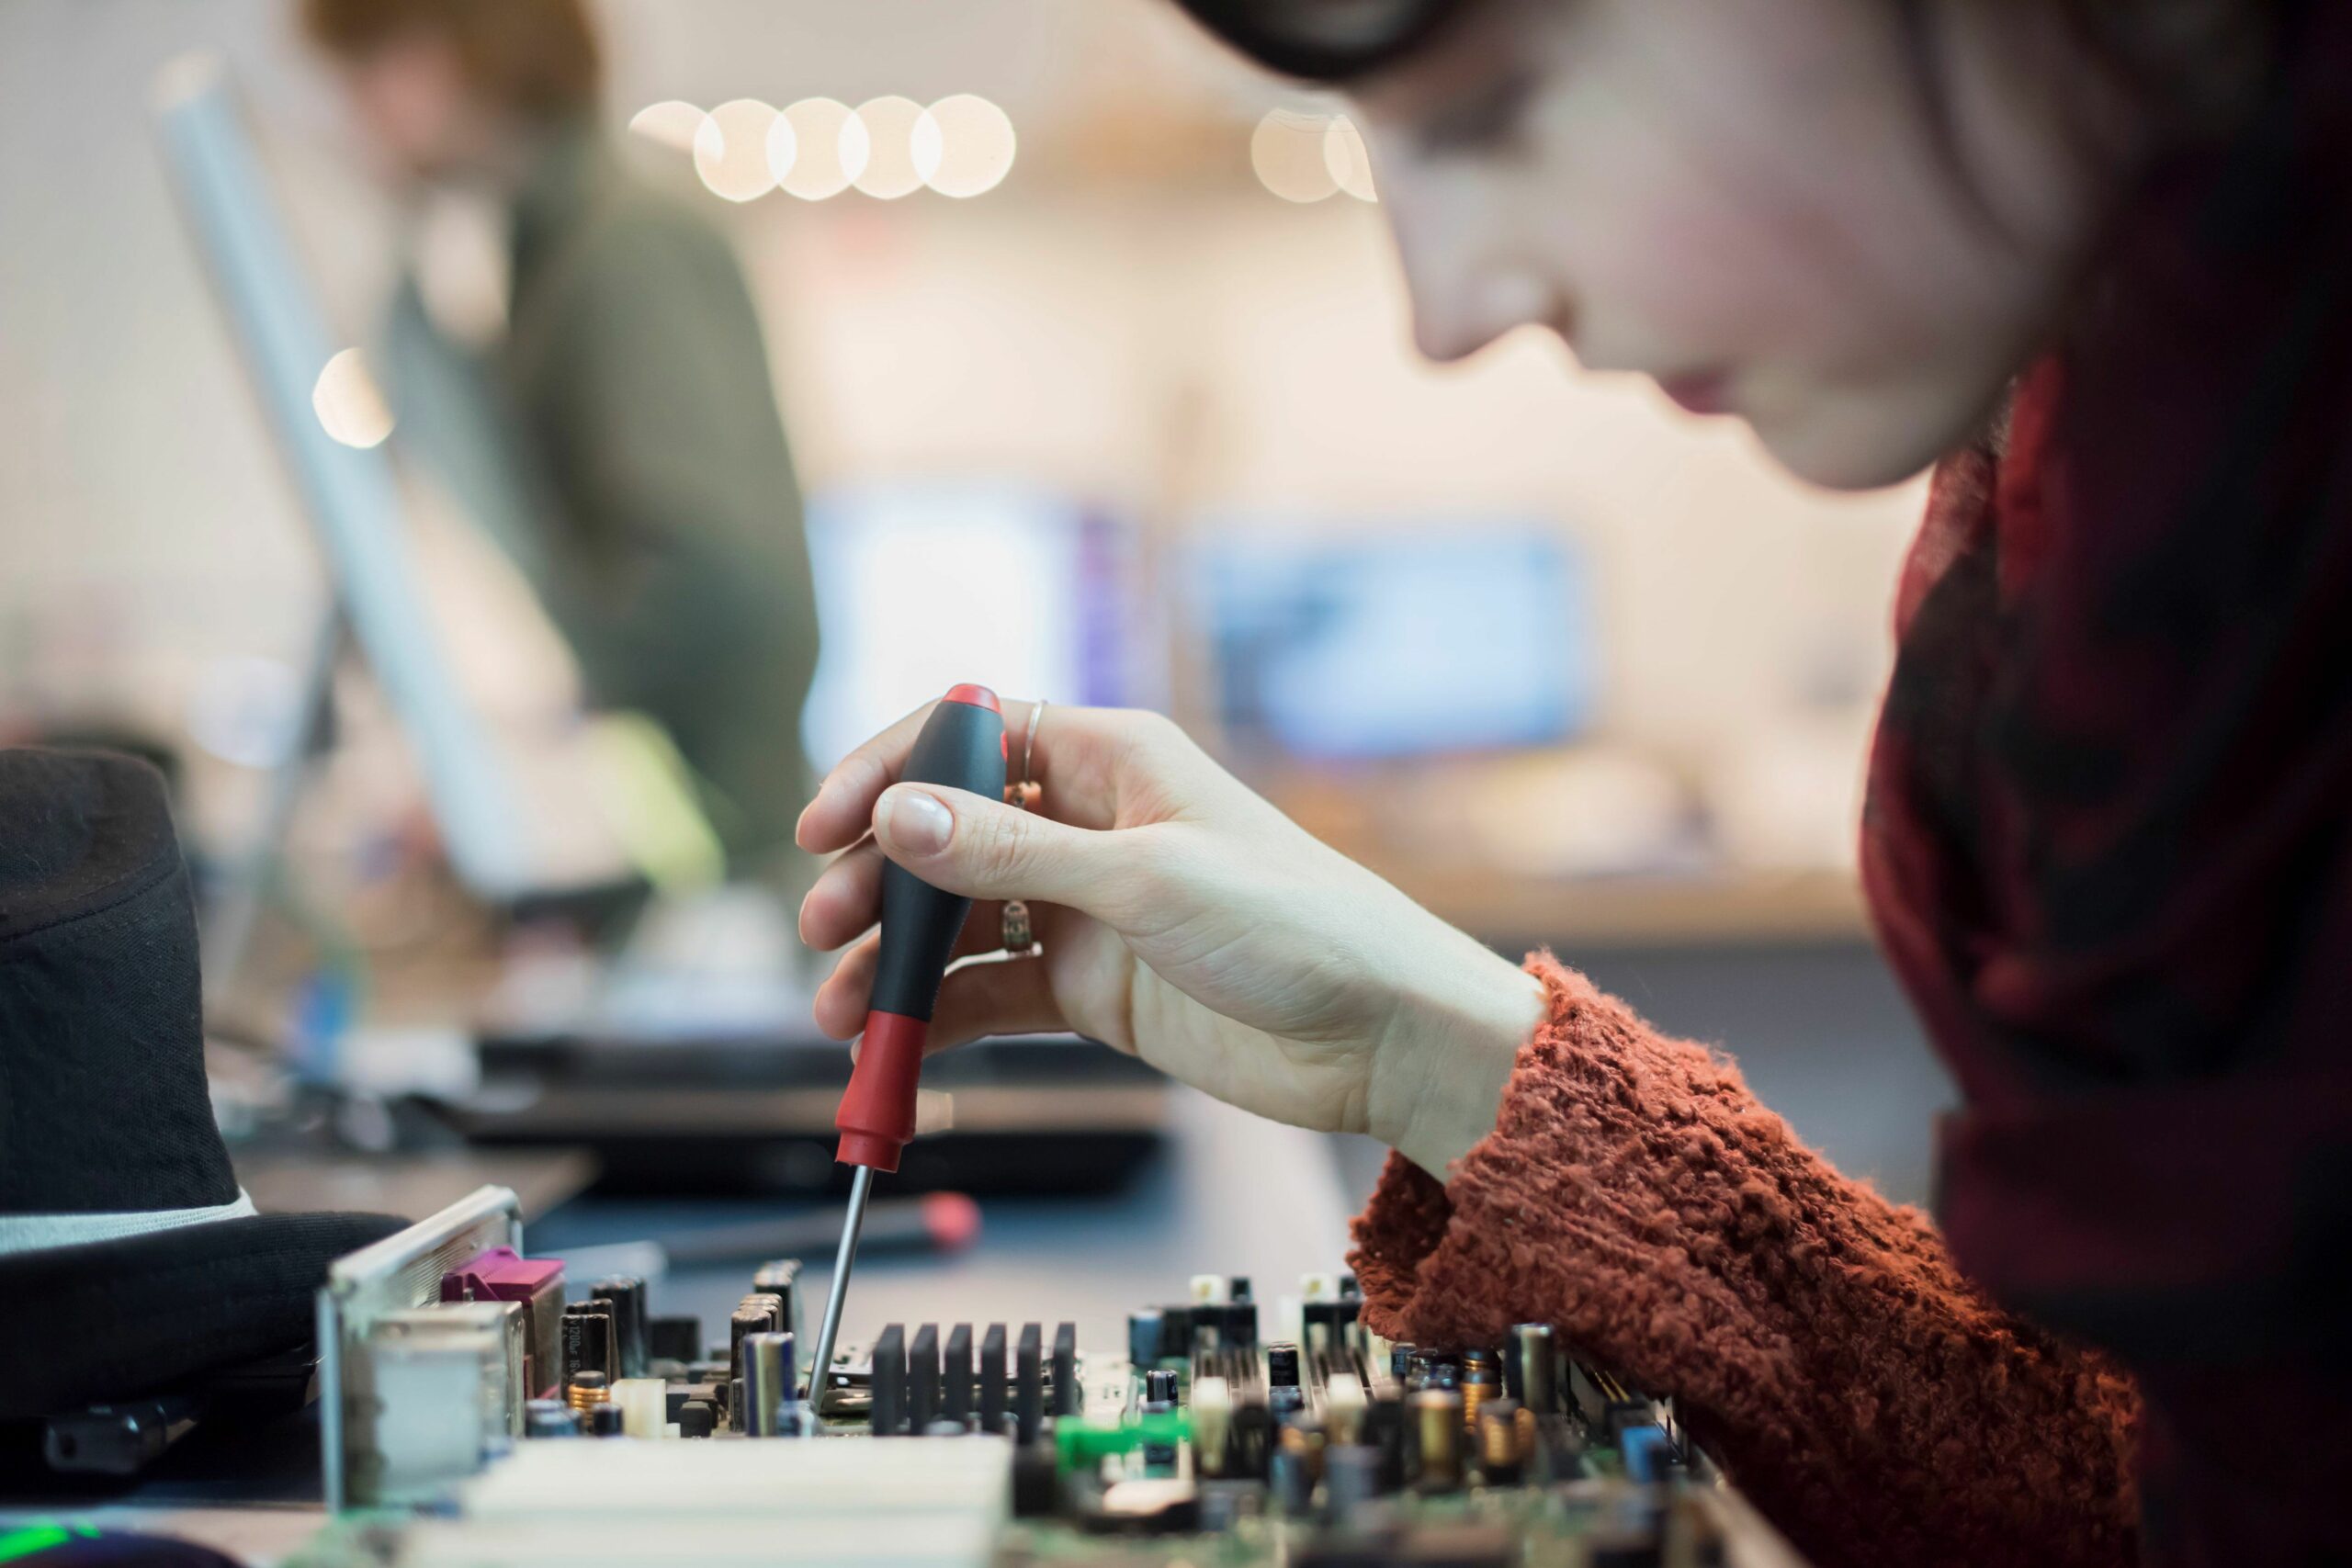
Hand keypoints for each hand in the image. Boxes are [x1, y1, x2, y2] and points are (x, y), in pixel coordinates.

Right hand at [796, 703, 1544, 1176]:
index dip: (886, 772)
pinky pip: (991, 993)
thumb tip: (898, 814)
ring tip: (843, 1015)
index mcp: (1108, 758)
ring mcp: (1085, 908)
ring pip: (957, 921)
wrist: (1382, 1035)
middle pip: (944, 834)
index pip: (966, 736)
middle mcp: (1087, 824)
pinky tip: (896, 1047)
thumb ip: (1014, 855)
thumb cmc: (1297, 925)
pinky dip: (938, 1018)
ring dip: (895, 961)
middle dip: (877, 880)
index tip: (824, 828)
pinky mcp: (1092, 987)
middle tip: (824, 931)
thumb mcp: (1146, 881)